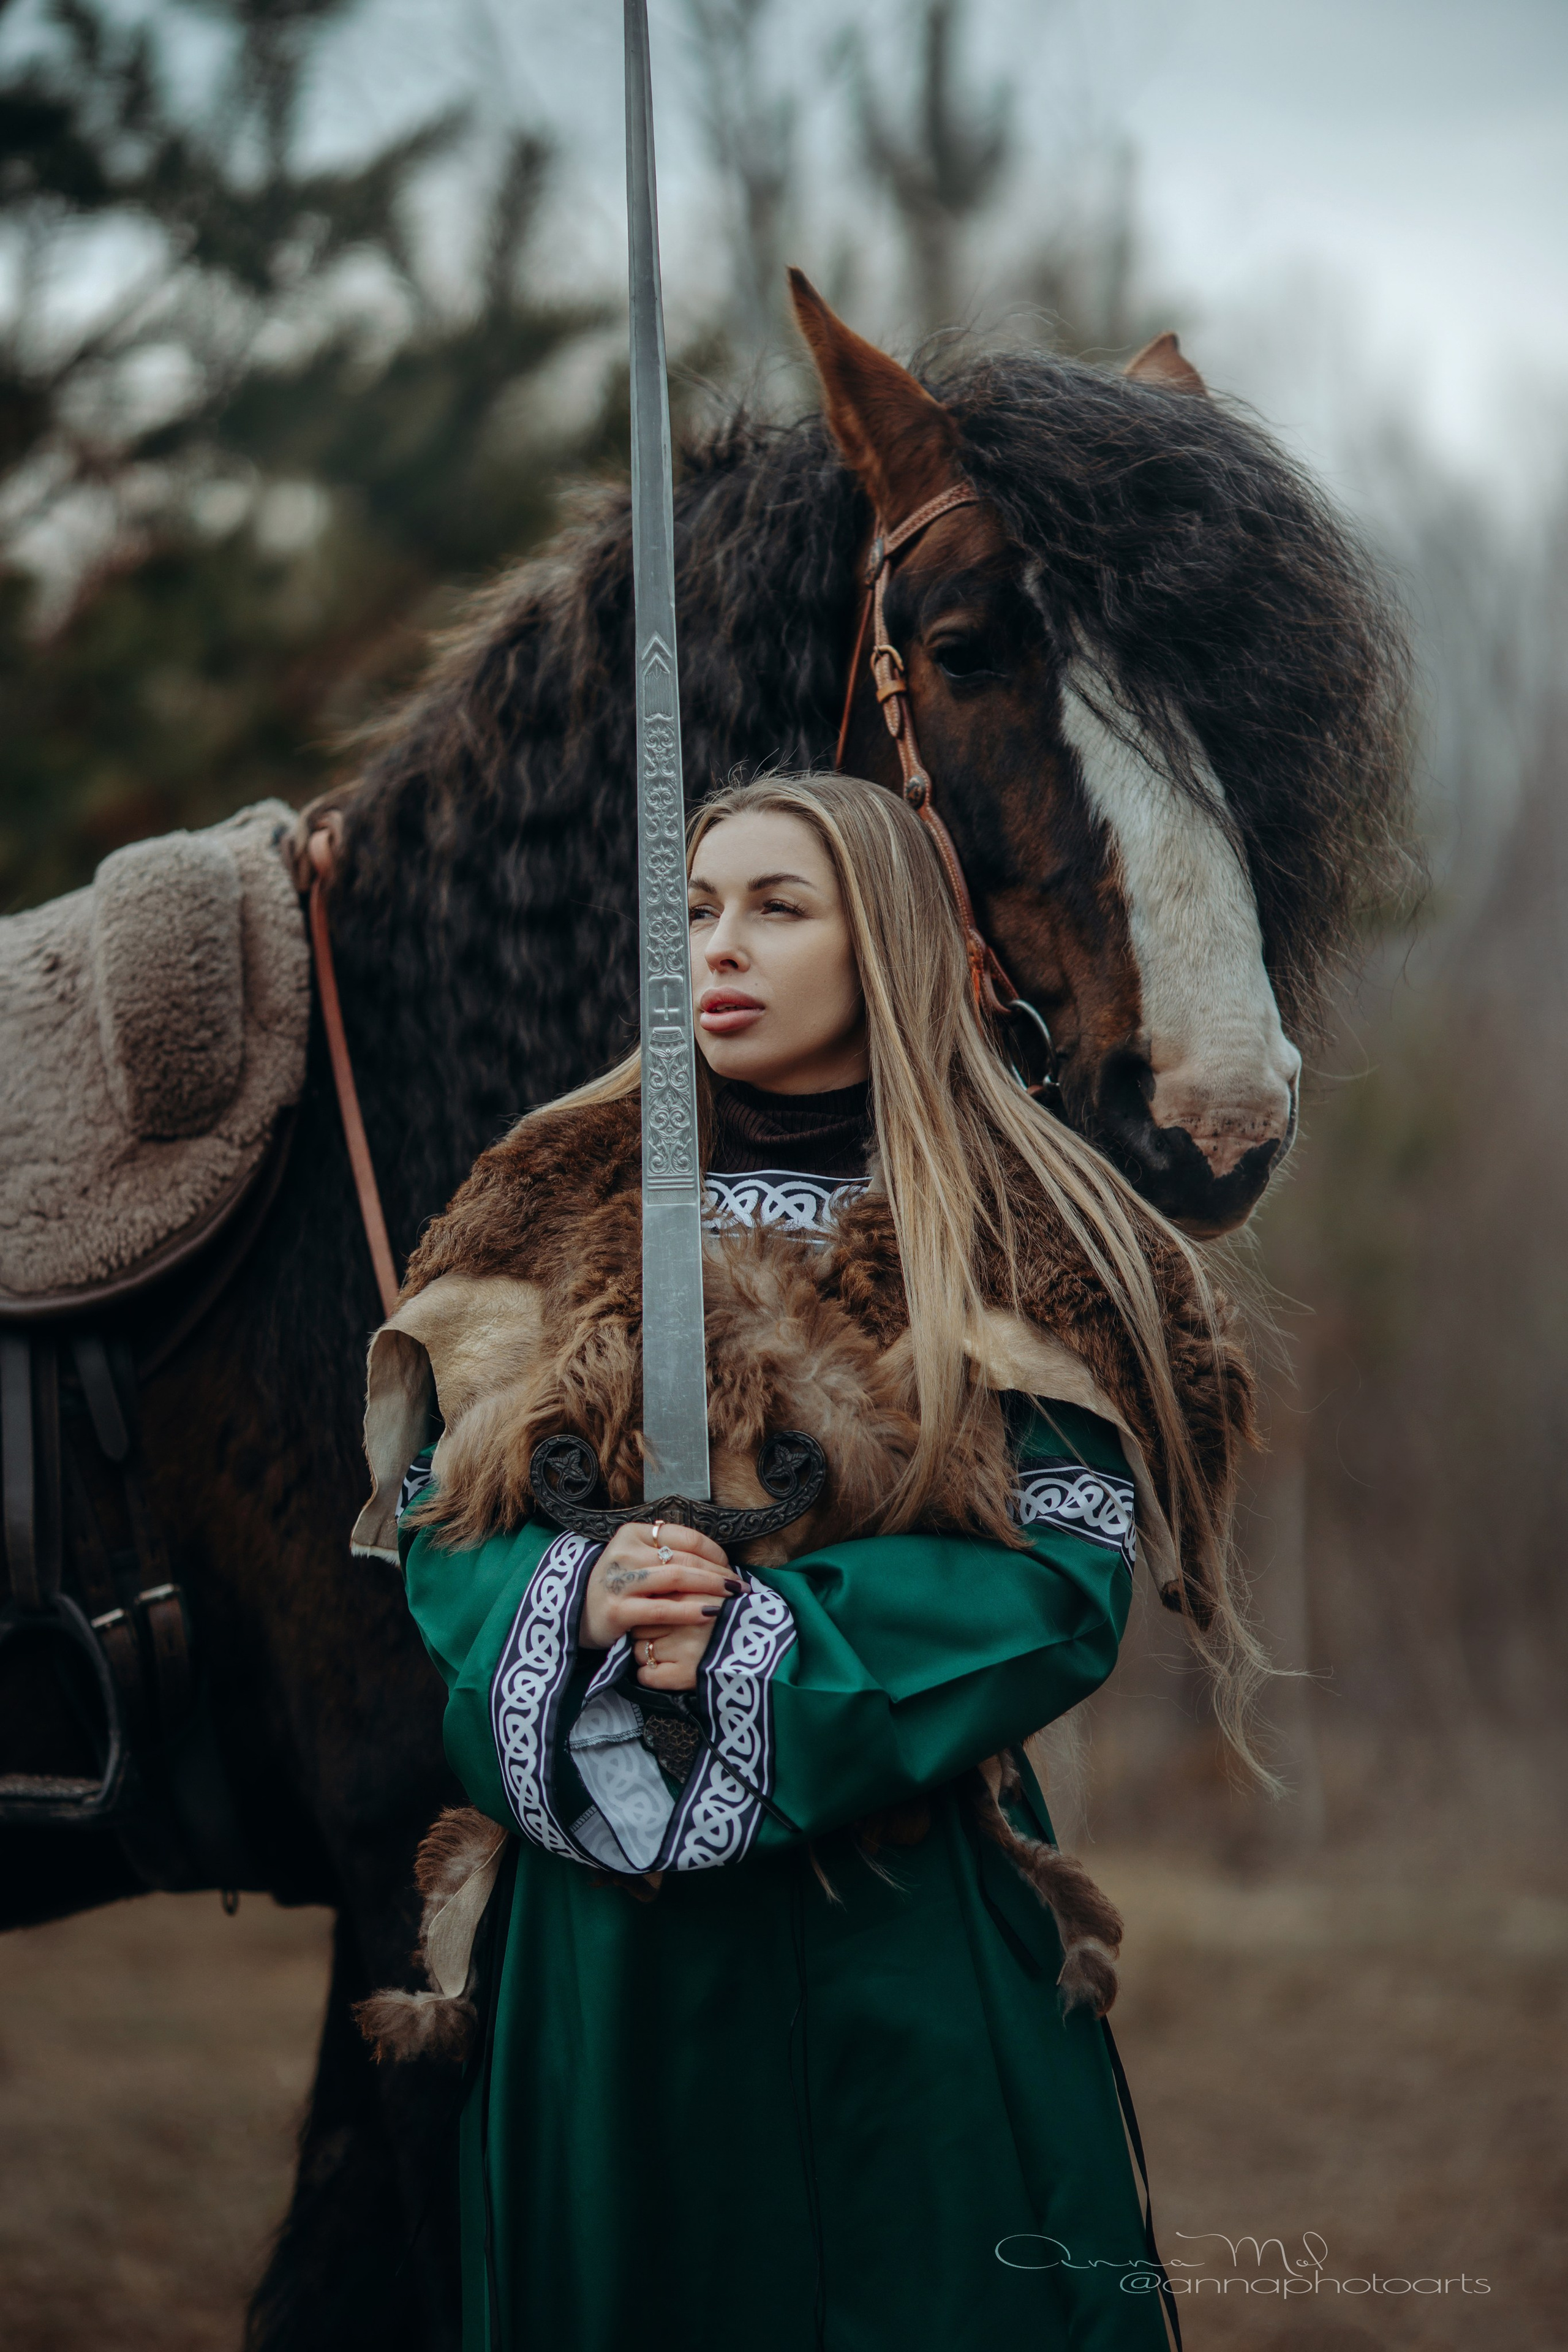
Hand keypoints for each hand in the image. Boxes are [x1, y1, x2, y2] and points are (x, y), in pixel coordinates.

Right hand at [578, 1521, 744, 1691]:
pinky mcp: (617, 1610)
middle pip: (684, 1558)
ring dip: (711, 1587)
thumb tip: (715, 1559)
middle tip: (739, 1586)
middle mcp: (624, 1552)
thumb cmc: (618, 1587)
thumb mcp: (637, 1560)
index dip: (714, 1552)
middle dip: (718, 1572)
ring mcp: (619, 1581)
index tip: (730, 1567)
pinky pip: (662, 1608)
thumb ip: (666, 1554)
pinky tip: (709, 1613)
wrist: (577, 1614)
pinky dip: (690, 1611)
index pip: (684, 1536)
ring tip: (732, 1597)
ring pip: (677, 1578)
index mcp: (632, 1534)